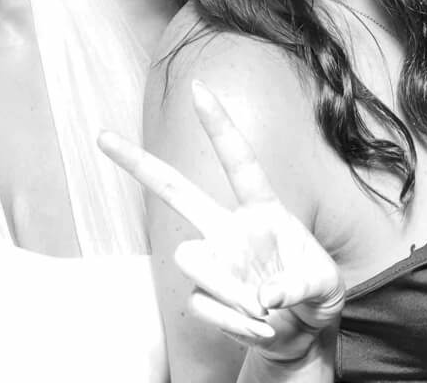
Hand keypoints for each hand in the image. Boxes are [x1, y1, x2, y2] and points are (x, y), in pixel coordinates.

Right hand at [99, 82, 343, 362]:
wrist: (301, 337)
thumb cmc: (315, 297)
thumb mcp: (325, 287)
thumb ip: (299, 285)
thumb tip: (264, 298)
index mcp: (262, 210)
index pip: (238, 161)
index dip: (218, 125)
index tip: (198, 88)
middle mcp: (228, 228)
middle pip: (174, 190)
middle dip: (137, 163)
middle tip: (102, 136)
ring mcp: (213, 260)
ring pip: (191, 260)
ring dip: (229, 291)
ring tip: (267, 312)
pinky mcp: (202, 295)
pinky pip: (203, 305)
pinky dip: (237, 323)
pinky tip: (258, 327)